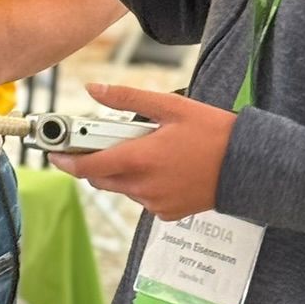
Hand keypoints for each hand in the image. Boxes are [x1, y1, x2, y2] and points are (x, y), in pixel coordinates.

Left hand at [49, 83, 236, 221]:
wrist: (249, 166)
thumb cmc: (213, 133)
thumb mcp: (170, 106)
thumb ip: (127, 99)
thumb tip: (94, 89)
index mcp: (139, 160)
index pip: (87, 166)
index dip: (66, 160)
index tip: (54, 152)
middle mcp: (143, 187)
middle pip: (101, 179)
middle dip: (94, 162)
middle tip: (102, 142)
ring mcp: (156, 204)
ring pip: (123, 188)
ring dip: (123, 171)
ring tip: (147, 149)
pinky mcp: (169, 214)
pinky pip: (144, 198)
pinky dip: (144, 184)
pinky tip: (164, 167)